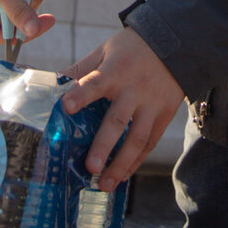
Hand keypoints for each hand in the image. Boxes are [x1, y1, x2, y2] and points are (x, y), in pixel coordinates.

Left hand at [60, 28, 183, 190]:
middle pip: (119, 119)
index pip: (96, 82)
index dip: (81, 95)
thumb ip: (80, 70)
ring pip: (138, 138)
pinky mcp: (165, 114)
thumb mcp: (104, 51)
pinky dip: (137, 161)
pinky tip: (123, 175)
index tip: (65, 107)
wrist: (175, 44)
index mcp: (116, 70)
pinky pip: (151, 142)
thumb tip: (52, 84)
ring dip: (121, 163)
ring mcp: (152, 104)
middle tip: (91, 167)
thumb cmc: (131, 49)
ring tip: (105, 183)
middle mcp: (135, 89)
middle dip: (104, 145)